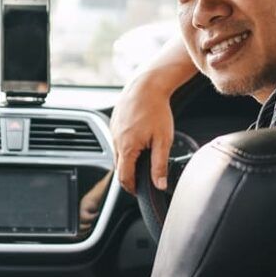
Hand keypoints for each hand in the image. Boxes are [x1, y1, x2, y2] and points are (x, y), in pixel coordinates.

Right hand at [111, 73, 174, 194]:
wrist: (147, 85)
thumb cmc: (156, 109)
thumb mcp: (163, 140)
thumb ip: (160, 165)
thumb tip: (159, 185)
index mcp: (127, 148)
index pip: (124, 178)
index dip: (132, 188)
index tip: (140, 192)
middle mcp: (116, 141)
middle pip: (119, 167)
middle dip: (130, 175)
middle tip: (144, 178)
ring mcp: (113, 131)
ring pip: (117, 154)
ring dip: (128, 161)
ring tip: (143, 158)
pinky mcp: (114, 123)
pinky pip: (117, 141)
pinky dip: (125, 147)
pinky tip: (138, 141)